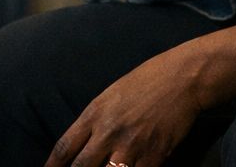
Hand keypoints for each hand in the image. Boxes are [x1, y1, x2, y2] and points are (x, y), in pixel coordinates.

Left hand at [46, 46, 206, 166]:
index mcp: (95, 113)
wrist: (183, 78)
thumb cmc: (147, 81)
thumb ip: (96, 121)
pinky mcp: (154, 155)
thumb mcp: (112, 94)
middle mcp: (109, 132)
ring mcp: (131, 146)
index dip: (52, 166)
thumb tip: (82, 146)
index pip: (64, 148)